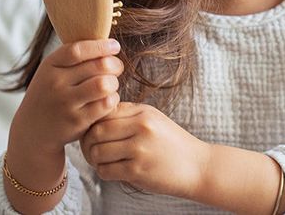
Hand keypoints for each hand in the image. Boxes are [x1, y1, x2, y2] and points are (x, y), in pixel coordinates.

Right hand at [12, 39, 123, 154]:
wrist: (32, 131)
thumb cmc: (51, 93)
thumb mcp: (52, 71)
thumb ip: (74, 56)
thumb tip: (106, 41)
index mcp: (50, 65)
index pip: (78, 50)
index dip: (101, 46)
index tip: (115, 46)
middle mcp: (56, 83)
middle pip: (98, 66)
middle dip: (114, 64)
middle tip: (117, 68)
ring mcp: (66, 103)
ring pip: (104, 84)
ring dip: (114, 82)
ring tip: (112, 84)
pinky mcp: (76, 121)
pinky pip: (105, 104)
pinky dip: (112, 99)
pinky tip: (108, 99)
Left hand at [80, 101, 211, 199]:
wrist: (197, 165)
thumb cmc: (172, 142)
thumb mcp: (154, 118)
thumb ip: (128, 114)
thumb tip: (98, 115)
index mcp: (143, 112)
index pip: (104, 112)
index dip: (93, 123)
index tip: (94, 132)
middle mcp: (141, 127)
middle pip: (96, 132)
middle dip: (88, 143)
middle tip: (90, 149)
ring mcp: (139, 149)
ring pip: (98, 152)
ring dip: (94, 159)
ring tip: (102, 160)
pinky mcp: (138, 170)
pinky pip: (106, 170)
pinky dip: (103, 172)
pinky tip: (112, 170)